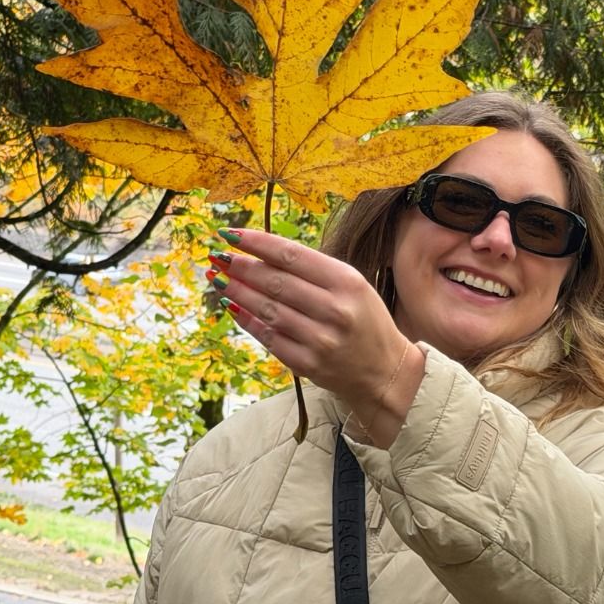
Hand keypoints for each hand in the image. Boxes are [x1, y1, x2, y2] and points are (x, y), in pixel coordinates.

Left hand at [209, 227, 419, 440]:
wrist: (386, 370)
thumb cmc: (365, 320)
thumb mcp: (353, 286)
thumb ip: (314, 272)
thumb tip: (262, 254)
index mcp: (348, 282)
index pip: (293, 255)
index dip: (257, 243)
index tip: (230, 233)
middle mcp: (335, 309)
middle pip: (275, 281)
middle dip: (240, 266)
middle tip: (217, 256)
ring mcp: (320, 339)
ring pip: (266, 309)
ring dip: (236, 291)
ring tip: (217, 278)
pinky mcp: (307, 363)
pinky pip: (267, 337)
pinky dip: (245, 319)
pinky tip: (230, 306)